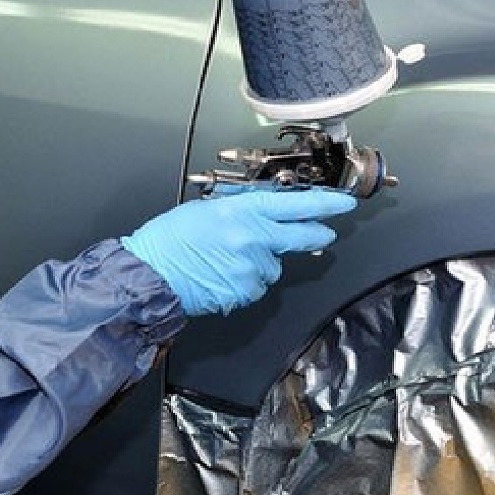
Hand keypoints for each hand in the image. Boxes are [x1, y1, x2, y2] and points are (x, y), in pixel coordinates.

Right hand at [121, 189, 356, 315]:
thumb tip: (268, 212)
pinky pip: (258, 285)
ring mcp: (252, 268)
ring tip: (230, 259)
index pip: (296, 204)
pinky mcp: (246, 292)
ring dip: (263, 262)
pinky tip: (224, 275)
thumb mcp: (208, 208)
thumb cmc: (170, 239)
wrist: (150, 275)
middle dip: (317, 234)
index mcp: (243, 211)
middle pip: (301, 236)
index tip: (344, 203)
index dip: (325, 203)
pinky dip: (247, 281)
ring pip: (274, 265)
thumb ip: (243, 210)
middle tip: (325, 233)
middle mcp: (254, 238)